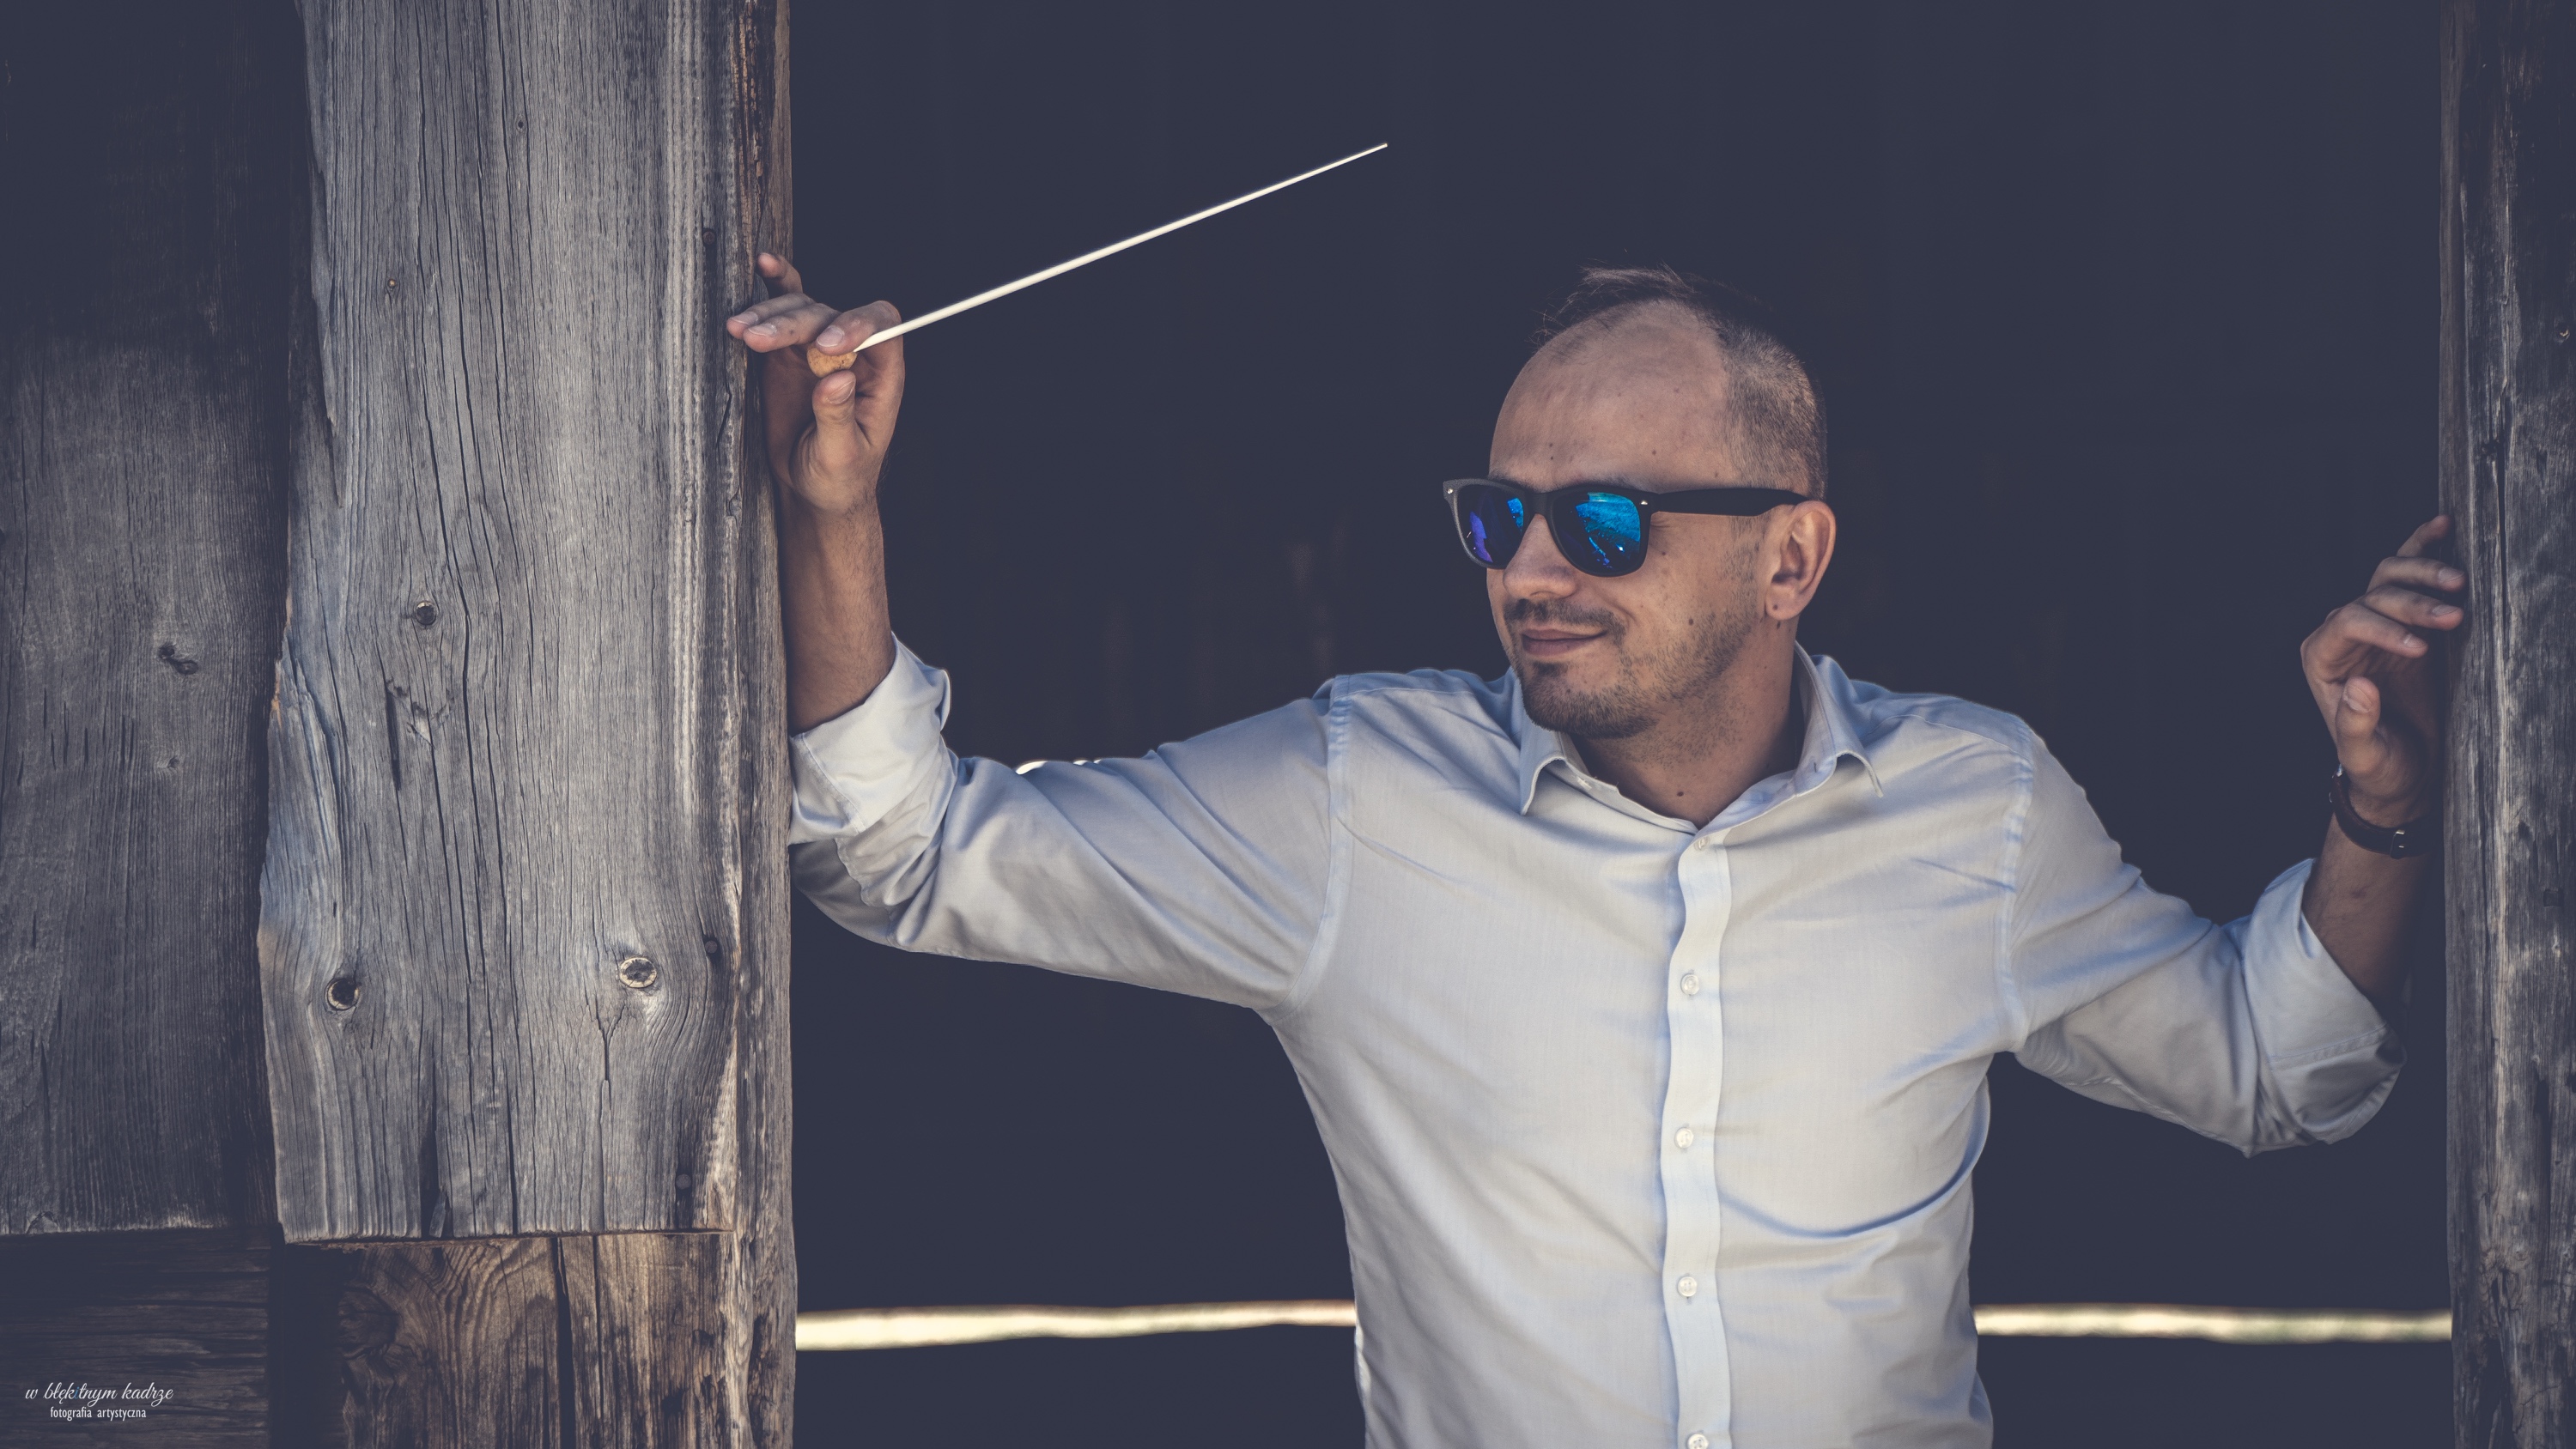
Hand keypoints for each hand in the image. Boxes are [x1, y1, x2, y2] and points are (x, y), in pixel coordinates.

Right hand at [725, 253, 904, 515]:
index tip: (826, 345)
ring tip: (738, 331)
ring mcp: (819, 348)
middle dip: (794, 324)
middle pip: (829, 316)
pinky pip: (785, 311)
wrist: (811, 490)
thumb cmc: (839, 478)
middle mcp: (854, 353)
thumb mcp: (841, 456)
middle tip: (757, 340)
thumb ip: (839, 417)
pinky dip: (773, 290)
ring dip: (769, 316)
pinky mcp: (789, 351)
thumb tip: (838, 377)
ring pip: (801, 311)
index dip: (858, 325)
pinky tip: (763, 266)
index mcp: (882, 375)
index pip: (883, 328)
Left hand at [2299, 516, 2464, 824]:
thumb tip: (2358, 685)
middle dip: (2413, 603)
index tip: (2421, 649)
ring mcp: (2375, 621)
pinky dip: (2424, 548)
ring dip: (2425, 574)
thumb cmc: (2379, 764)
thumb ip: (2355, 725)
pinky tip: (2444, 527)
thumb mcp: (2364, 755)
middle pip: (2373, 596)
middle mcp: (2343, 633)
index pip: (2346, 623)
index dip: (2383, 628)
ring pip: (2391, 577)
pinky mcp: (2405, 618)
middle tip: (2455, 615)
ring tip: (2460, 583)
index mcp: (2322, 658)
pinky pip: (2408, 573)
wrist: (2404, 767)